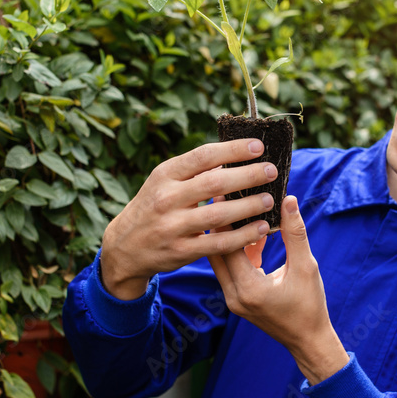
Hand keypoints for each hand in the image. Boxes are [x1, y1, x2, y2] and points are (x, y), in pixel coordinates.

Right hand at [100, 139, 277, 299]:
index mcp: (165, 174)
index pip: (203, 157)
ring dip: (248, 207)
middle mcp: (166, 199)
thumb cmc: (154, 205)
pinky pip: (218, 244)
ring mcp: (172, 227)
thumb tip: (233, 155)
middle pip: (214, 183)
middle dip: (247, 176)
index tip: (258, 147)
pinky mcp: (181, 251)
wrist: (125, 245)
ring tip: (269, 200)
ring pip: (218, 215)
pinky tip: (260, 228)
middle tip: (271, 171)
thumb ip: (193, 170)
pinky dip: (242, 236)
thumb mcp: (164, 181)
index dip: (232, 150)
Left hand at [208, 195, 348, 384]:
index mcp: (249, 289)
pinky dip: (238, 251)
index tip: (225, 192)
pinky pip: (230, 269)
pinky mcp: (237, 300)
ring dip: (229, 237)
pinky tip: (253, 235)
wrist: (308, 341)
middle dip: (221, 223)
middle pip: (216, 250)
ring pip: (221, 260)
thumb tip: (289, 200)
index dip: (226, 217)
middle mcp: (234, 295)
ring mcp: (233, 300)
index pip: (227, 245)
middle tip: (223, 196)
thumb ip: (295, 234)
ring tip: (236, 210)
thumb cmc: (310, 306)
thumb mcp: (306, 267)